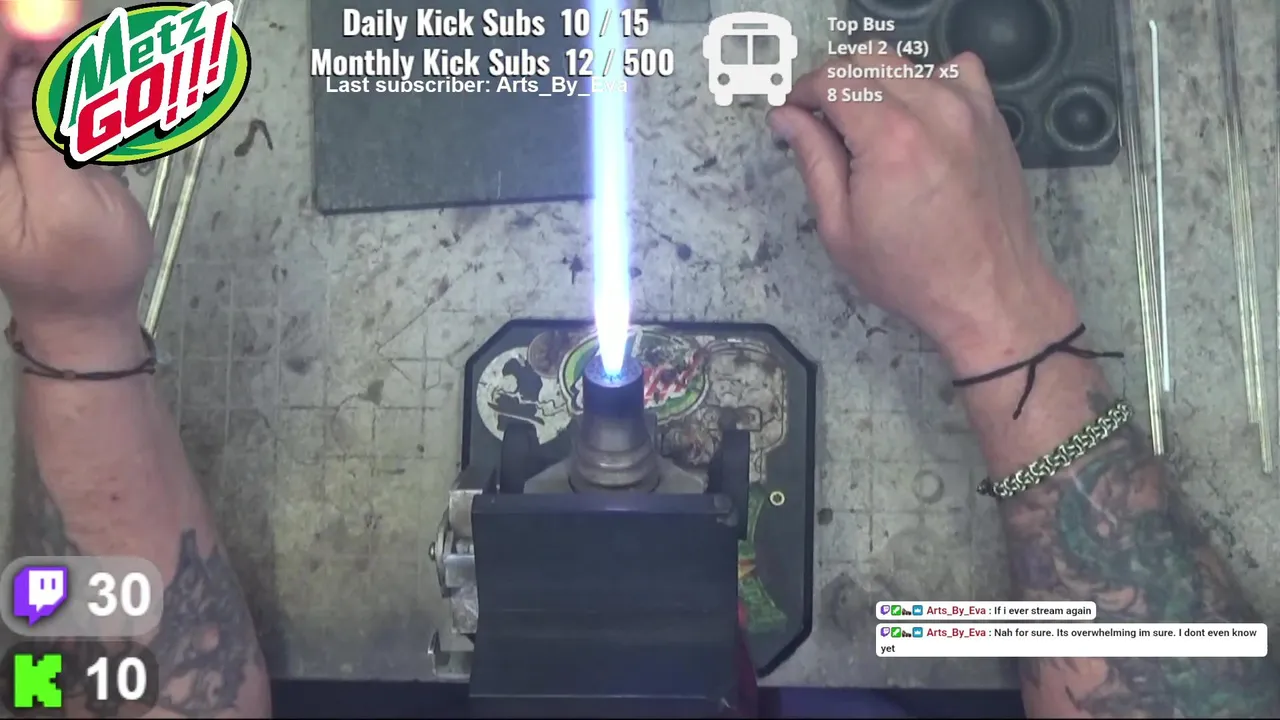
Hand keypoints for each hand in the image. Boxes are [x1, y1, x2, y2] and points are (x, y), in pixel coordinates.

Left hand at [0, 2, 151, 364]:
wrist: (90, 313)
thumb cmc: (83, 271)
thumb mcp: (65, 204)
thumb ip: (38, 138)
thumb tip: (22, 75)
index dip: (10, 51)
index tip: (39, 24)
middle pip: (2, 80)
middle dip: (31, 52)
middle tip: (65, 32)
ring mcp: (7, 150)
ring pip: (22, 86)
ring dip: (49, 64)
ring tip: (74, 48)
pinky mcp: (31, 150)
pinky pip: (39, 103)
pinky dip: (62, 85)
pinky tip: (84, 76)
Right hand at [769, 51, 1079, 375]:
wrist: (988, 292)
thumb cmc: (914, 274)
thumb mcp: (841, 228)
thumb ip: (813, 160)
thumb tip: (787, 118)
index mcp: (890, 139)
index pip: (833, 79)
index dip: (804, 93)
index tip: (796, 115)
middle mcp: (933, 110)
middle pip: (865, 60)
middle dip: (834, 84)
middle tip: (824, 124)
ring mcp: (968, 108)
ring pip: (905, 62)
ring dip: (876, 83)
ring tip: (869, 128)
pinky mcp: (990, 115)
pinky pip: (953, 70)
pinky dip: (927, 81)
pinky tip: (917, 118)